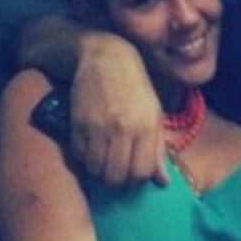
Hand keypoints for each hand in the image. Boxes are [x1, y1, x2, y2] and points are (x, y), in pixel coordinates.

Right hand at [69, 32, 168, 186]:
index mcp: (147, 126)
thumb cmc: (135, 87)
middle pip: (115, 177)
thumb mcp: (153, 114)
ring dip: (97, 171)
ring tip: (102, 161)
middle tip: (115, 174)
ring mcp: (100, 125)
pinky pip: (78, 155)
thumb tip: (162, 182)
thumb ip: (158, 149)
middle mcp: (124, 128)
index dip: (135, 182)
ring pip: (95, 169)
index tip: (132, 178)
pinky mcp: (79, 121)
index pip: (141, 172)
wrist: (108, 58)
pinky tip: (89, 147)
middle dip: (115, 182)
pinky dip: (83, 157)